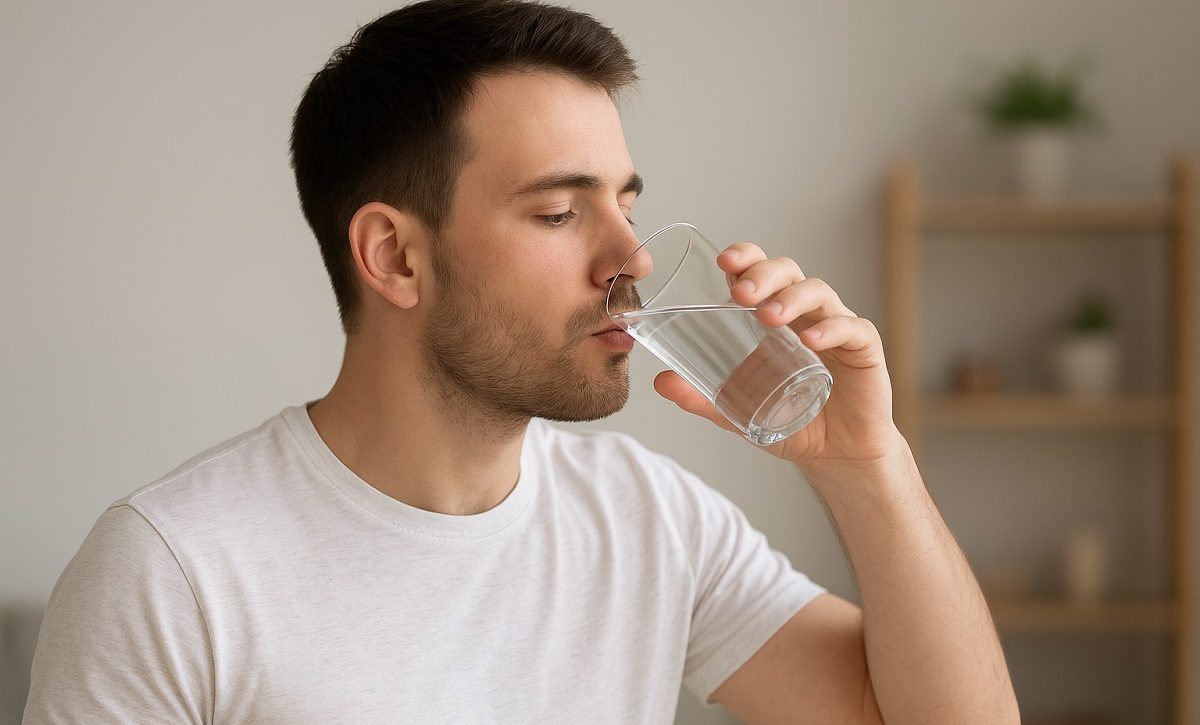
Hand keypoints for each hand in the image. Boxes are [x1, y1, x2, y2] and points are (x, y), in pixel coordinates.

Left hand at [652, 243, 905, 469]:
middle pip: (788, 272)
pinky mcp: (865, 349)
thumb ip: (701, 398)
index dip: (745, 259)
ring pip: (818, 292)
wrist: (836, 455)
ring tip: (768, 317)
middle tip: (741, 293)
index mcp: (776, 317)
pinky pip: (852, 328)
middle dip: (763, 274)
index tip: (724, 263)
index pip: (760, 272)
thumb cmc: (791, 422)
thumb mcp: (737, 411)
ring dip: (791, 299)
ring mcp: (836, 327)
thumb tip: (660, 383)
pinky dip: (831, 329)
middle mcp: (806, 314)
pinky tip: (810, 339)